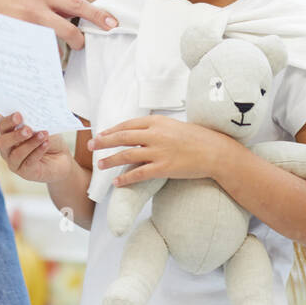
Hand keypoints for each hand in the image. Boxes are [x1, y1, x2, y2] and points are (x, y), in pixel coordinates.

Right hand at [0, 0, 117, 49]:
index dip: (97, 15)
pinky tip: (29, 60)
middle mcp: (33, 9)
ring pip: (50, 47)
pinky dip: (34, 60)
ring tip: (42, 51)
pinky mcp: (10, 43)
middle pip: (68, 30)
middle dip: (79, 41)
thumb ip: (45, 3)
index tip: (113, 24)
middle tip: (81, 46)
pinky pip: (31, 56)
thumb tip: (67, 16)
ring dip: (51, 52)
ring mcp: (21, 27)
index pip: (75, 5)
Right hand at [0, 112, 74, 185]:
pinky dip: (38, 151)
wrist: (61, 157)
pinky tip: (46, 144)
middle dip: (15, 135)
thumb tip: (32, 115)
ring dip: (30, 143)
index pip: (3, 125)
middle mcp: (8, 149)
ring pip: (16, 154)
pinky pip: (29, 162)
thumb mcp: (42, 126)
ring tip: (43, 135)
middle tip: (28, 129)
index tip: (19, 115)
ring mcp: (15, 162)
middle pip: (3, 142)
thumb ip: (34, 122)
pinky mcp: (25, 172)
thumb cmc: (49, 139)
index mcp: (9, 133)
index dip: (9, 120)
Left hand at [88, 116, 226, 186]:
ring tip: (100, 165)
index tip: (101, 134)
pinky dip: (126, 179)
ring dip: (110, 160)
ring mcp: (158, 152)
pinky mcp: (163, 168)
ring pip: (127, 156)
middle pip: (122, 137)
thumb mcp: (173, 125)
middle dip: (104, 142)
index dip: (112, 130)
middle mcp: (155, 134)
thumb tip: (140, 132)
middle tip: (90, 146)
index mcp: (157, 121)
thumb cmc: (196, 137)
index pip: (128, 124)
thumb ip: (156, 127)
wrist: (214, 151)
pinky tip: (117, 183)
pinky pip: (139, 174)